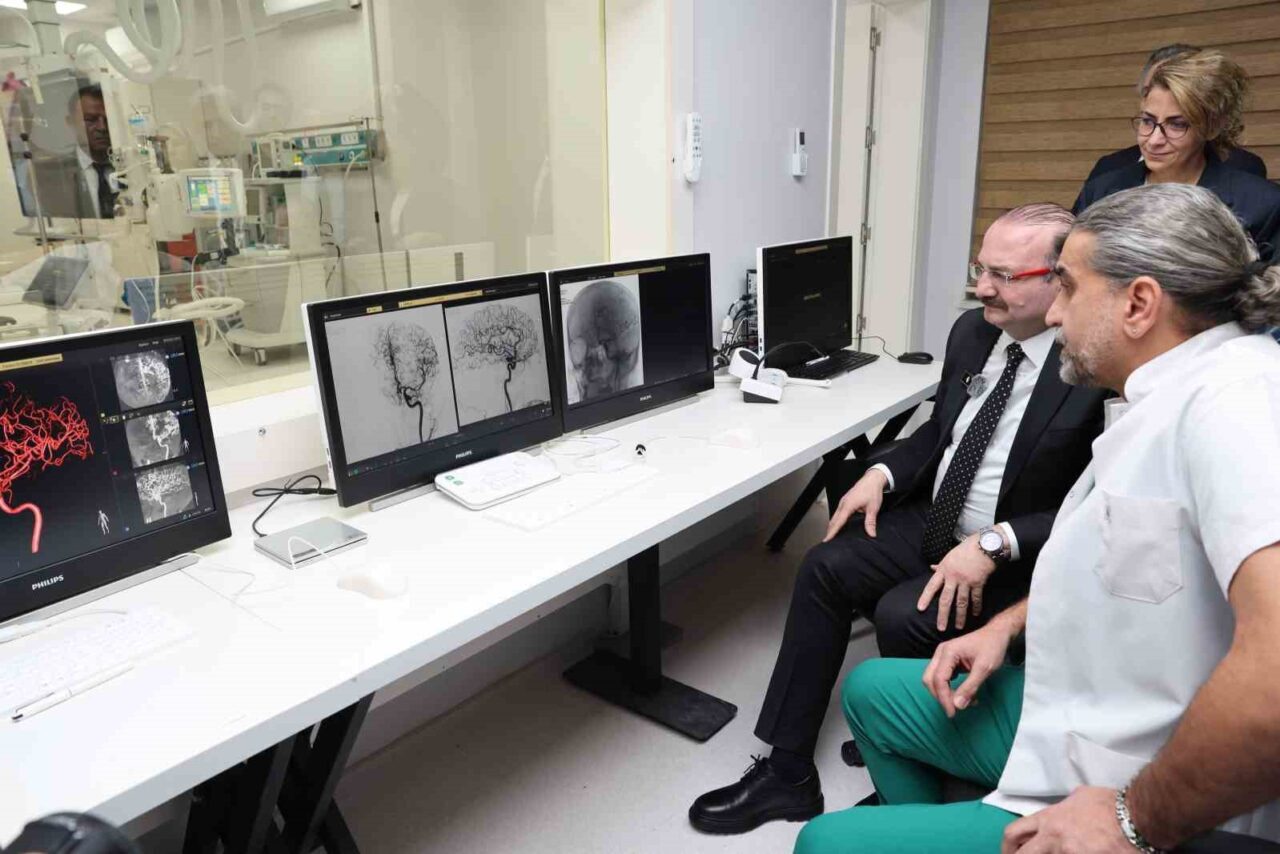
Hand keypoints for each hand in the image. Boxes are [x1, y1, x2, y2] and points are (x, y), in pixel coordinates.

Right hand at [824, 468, 888, 541]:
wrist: (872, 479)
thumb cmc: (872, 490)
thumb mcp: (873, 508)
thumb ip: (870, 522)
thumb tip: (871, 533)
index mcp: (848, 505)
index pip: (838, 522)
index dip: (832, 532)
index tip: (827, 539)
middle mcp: (843, 503)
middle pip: (833, 520)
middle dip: (829, 530)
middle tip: (826, 541)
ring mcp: (843, 502)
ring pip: (834, 516)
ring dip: (832, 525)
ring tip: (830, 535)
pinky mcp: (845, 501)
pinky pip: (837, 512)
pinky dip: (835, 520)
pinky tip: (837, 524)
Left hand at [917, 534, 997, 631]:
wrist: (983, 546)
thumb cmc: (964, 550)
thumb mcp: (948, 556)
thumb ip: (940, 566)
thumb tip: (931, 568)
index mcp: (943, 570)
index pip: (931, 586)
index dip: (925, 598)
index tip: (920, 609)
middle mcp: (953, 578)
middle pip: (946, 599)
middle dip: (943, 615)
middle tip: (941, 628)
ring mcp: (966, 581)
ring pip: (961, 602)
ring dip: (960, 616)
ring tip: (959, 627)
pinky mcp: (978, 583)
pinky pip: (976, 598)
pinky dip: (976, 607)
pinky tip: (975, 614)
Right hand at [921, 617, 1011, 717]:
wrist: (997, 634)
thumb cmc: (992, 647)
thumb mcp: (984, 668)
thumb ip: (970, 687)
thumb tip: (958, 706)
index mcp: (948, 652)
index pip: (938, 679)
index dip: (943, 698)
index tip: (953, 713)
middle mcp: (941, 653)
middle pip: (930, 679)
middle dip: (941, 697)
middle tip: (956, 710)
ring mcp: (943, 657)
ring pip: (935, 680)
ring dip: (946, 694)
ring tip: (967, 701)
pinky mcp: (948, 661)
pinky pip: (943, 678)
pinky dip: (950, 689)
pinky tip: (967, 694)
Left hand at [1001, 787, 1130, 853]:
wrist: (1136, 817)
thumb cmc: (1110, 804)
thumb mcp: (1079, 797)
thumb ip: (1064, 807)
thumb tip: (1061, 811)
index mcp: (1050, 819)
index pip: (1015, 831)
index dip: (1008, 845)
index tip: (1009, 852)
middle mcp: (1054, 839)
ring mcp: (1068, 853)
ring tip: (1062, 851)